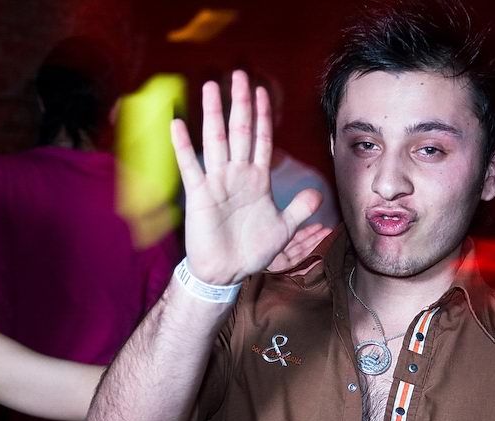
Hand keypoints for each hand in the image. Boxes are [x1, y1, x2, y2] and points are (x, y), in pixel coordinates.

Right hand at [170, 71, 321, 284]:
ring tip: (210, 87)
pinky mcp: (199, 195)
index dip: (263, 116)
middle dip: (240, 103)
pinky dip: (183, 147)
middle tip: (239, 74)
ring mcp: (217, 182)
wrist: (226, 272)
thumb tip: (316, 192)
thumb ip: (298, 210)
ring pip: (216, 141)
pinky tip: (178, 124)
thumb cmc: (250, 250)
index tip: (262, 91)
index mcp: (257, 180)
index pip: (261, 140)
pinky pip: (191, 167)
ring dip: (213, 114)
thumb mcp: (282, 229)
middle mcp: (237, 175)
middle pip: (239, 131)